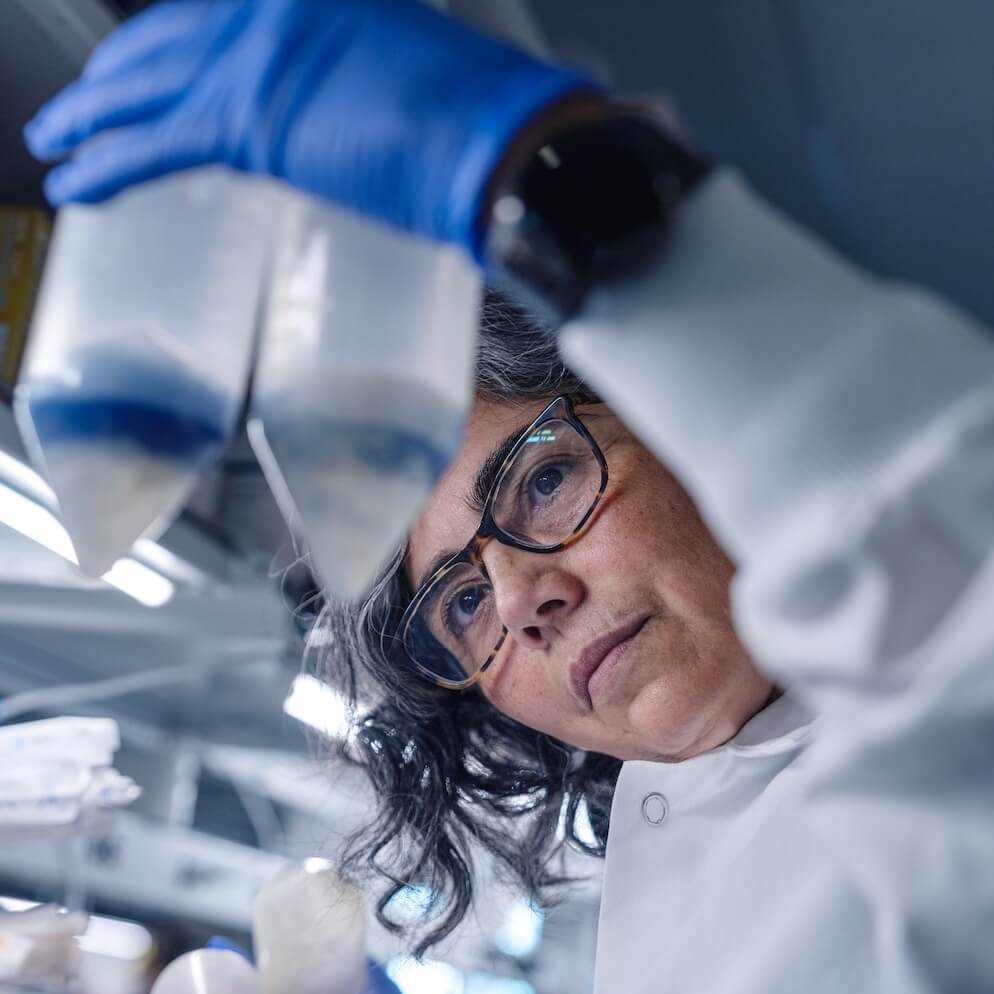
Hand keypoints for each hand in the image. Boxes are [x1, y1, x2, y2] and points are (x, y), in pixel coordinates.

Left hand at [24, 0, 598, 260]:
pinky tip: (78, 184)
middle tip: (77, 107)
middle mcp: (271, 11)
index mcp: (312, 1)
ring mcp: (257, 58)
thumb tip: (351, 124)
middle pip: (162, 42)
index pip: (212, 20)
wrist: (501, 147)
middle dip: (113, 79)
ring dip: (91, 117)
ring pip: (144, 86)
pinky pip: (155, 144)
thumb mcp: (405, 82)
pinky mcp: (251, 121)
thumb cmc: (478, 126)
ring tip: (58, 142)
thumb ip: (355, 90)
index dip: (168, 48)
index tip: (145, 72)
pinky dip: (110, 165)